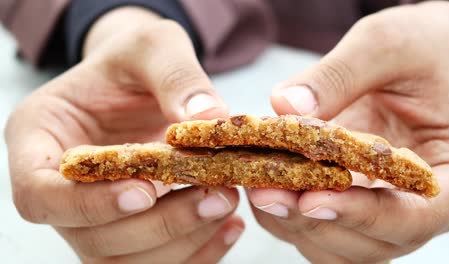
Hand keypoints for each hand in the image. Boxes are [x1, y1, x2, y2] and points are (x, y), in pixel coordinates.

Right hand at [5, 7, 242, 262]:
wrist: (143, 82)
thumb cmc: (135, 60)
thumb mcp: (152, 47)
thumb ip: (175, 77)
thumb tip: (210, 119)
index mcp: (39, 140)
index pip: (41, 194)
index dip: (89, 204)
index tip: (145, 191)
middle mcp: (59, 190)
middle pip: (91, 237)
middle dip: (158, 224)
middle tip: (214, 196)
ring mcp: (92, 217)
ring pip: (124, 261)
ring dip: (180, 241)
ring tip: (226, 204)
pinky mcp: (127, 230)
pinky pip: (154, 262)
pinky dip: (196, 253)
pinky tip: (230, 225)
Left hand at [249, 2, 448, 262]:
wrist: (423, 55)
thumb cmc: (424, 48)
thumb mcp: (390, 45)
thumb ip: (342, 74)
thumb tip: (286, 106)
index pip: (416, 217)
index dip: (362, 215)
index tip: (312, 199)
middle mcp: (415, 202)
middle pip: (369, 242)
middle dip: (313, 221)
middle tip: (265, 192)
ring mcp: (380, 206)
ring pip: (337, 245)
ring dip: (294, 224)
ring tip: (258, 188)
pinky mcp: (350, 197)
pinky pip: (319, 226)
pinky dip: (287, 213)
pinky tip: (263, 182)